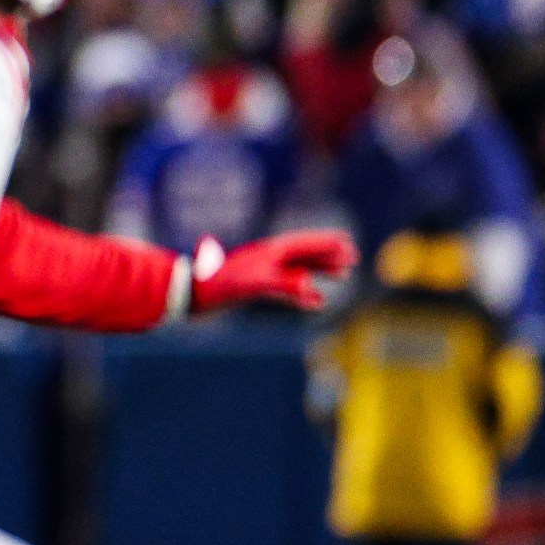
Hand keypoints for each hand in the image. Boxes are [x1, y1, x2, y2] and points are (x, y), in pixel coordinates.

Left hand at [191, 231, 357, 312]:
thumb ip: (283, 283)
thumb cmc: (220, 285)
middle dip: (330, 256)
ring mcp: (262, 273)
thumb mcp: (255, 283)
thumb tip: (309, 286)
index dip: (326, 243)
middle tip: (353, 258)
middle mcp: (268, 259)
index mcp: (270, 252)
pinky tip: (317, 302)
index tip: (348, 241)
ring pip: (298, 270)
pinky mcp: (255, 288)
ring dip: (321, 272)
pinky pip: (287, 289)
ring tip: (342, 275)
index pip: (304, 244)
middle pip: (305, 254)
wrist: (191, 295)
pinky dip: (304, 294)